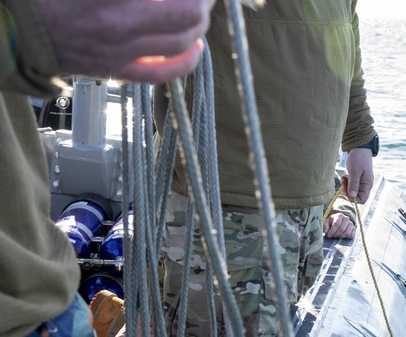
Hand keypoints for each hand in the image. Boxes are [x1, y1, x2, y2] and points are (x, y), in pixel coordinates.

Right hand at [36, 0, 215, 82]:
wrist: (14, 28)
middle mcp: (118, 23)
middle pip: (187, 12)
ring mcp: (119, 50)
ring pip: (181, 41)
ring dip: (199, 23)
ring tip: (200, 8)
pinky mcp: (116, 70)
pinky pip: (163, 72)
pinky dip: (187, 60)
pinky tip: (196, 46)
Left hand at [323, 212, 355, 238]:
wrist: (339, 222)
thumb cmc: (332, 222)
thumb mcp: (327, 223)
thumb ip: (325, 227)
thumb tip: (326, 232)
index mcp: (339, 216)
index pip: (337, 224)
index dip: (332, 231)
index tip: (329, 235)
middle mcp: (346, 219)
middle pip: (342, 229)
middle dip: (336, 234)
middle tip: (333, 236)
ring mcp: (351, 224)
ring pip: (347, 233)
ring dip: (341, 236)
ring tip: (337, 236)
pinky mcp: (354, 229)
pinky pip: (352, 235)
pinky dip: (347, 237)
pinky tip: (342, 236)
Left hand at [342, 148, 373, 203]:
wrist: (359, 148)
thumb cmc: (358, 158)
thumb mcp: (355, 171)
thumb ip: (353, 184)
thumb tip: (352, 197)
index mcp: (367, 185)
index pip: (362, 200)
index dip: (353, 198)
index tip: (346, 190)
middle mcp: (365, 185)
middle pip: (356, 196)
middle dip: (348, 192)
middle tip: (343, 183)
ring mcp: (361, 182)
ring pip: (353, 191)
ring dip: (346, 187)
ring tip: (343, 178)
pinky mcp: (357, 179)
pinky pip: (351, 186)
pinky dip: (347, 183)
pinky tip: (344, 177)